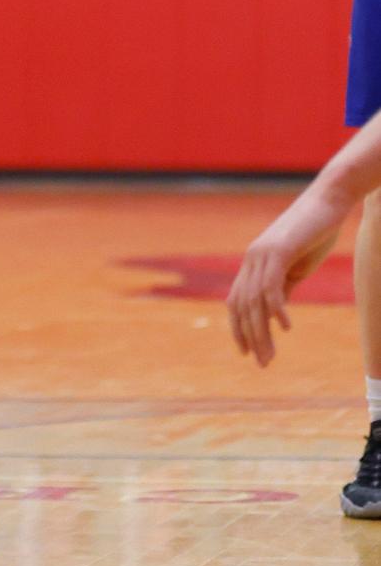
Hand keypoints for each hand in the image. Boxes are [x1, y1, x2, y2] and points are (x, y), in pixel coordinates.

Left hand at [227, 214, 339, 366]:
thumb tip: (274, 313)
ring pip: (255, 300)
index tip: (246, 352)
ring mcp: (263, 253)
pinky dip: (276, 310)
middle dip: (250, 337)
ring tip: (270, 356)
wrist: (328, 201)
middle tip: (262, 363)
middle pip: (242, 305)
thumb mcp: (296, 267)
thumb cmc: (315, 233)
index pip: (236, 300)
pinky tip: (286, 327)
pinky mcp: (279, 250)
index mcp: (254, 262)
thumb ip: (283, 286)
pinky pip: (272, 286)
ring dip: (261, 332)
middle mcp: (252, 258)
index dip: (238, 327)